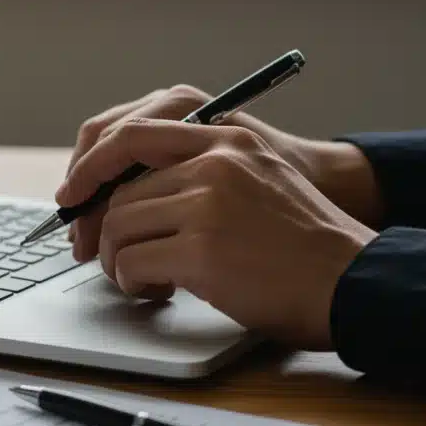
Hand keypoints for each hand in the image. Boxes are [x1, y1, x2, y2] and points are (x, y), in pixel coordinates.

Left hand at [65, 85, 381, 257]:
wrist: (352, 281)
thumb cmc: (303, 245)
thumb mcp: (258, 182)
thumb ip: (202, 175)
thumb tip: (126, 199)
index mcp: (226, 139)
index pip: (132, 134)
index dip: (91, 166)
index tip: (72, 195)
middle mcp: (216, 162)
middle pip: (120, 189)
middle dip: (99, 228)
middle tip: (96, 256)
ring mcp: (207, 204)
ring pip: (119, 226)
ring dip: (117, 260)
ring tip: (138, 279)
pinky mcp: (202, 250)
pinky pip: (132, 262)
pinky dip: (132, 281)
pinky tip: (155, 291)